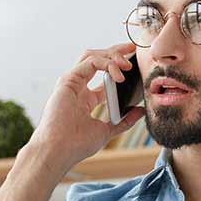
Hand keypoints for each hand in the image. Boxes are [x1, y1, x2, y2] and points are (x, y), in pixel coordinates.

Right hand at [26, 43, 145, 173]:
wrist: (60, 151)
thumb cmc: (77, 145)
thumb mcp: (107, 131)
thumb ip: (124, 121)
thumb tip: (139, 111)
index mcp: (86, 99)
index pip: (104, 75)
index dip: (119, 67)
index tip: (134, 65)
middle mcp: (78, 88)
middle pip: (97, 60)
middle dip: (115, 52)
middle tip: (132, 49)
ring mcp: (72, 83)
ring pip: (92, 56)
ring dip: (112, 56)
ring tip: (127, 63)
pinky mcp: (68, 80)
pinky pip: (90, 62)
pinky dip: (105, 63)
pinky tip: (117, 73)